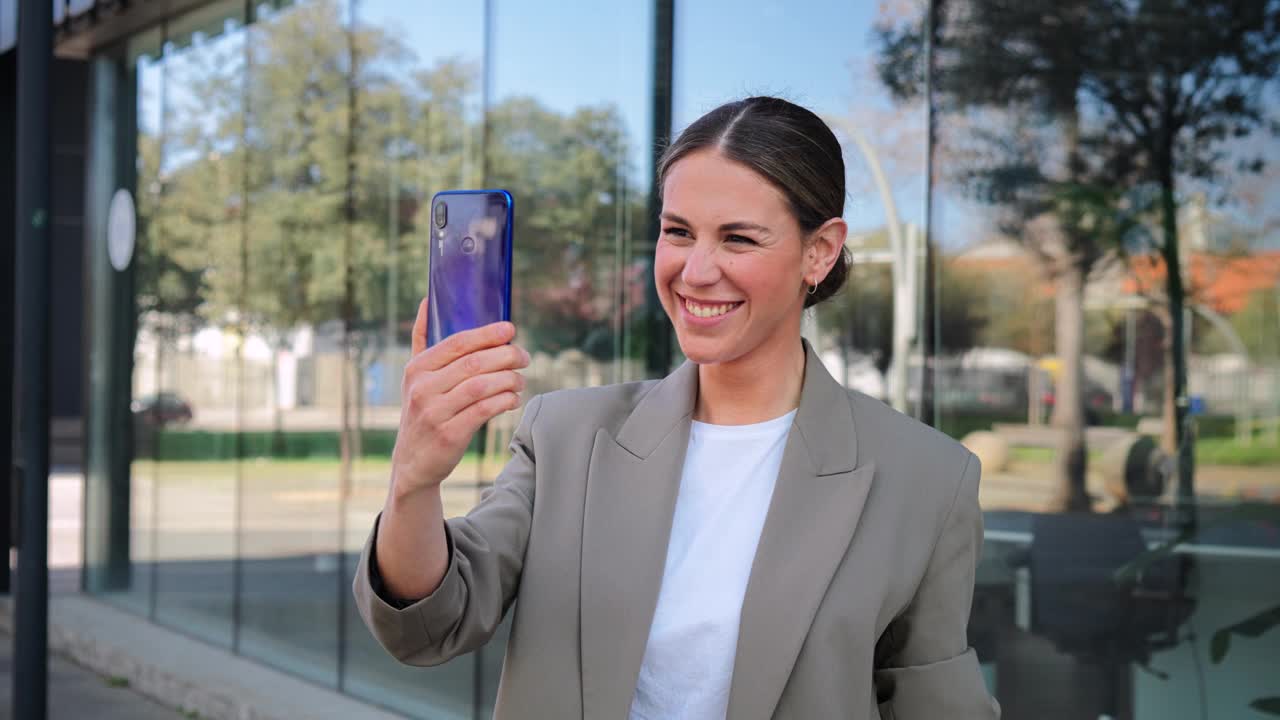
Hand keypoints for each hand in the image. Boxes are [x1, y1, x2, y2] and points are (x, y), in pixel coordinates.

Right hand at [390, 298, 529, 497]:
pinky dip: (504, 401)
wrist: (412, 463)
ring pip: (483, 386)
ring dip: (510, 380)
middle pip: (475, 363)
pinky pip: (485, 410)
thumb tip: (427, 300)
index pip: (457, 342)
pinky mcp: (449, 435)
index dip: (488, 334)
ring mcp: (435, 412)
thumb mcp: (414, 377)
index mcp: (417, 368)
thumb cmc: (421, 411)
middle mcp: (423, 388)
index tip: (510, 330)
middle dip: (507, 356)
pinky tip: (513, 399)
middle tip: (524, 357)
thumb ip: (421, 339)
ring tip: (521, 380)